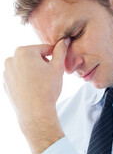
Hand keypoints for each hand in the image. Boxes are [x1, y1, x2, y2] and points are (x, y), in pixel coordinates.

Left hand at [3, 38, 69, 153]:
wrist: (35, 112)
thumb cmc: (47, 89)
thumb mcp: (58, 67)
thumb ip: (61, 51)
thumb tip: (65, 40)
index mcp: (23, 51)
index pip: (44, 49)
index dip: (54, 56)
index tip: (58, 64)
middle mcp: (11, 59)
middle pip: (33, 57)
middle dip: (42, 64)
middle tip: (49, 76)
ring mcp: (6, 72)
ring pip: (25, 67)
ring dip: (34, 71)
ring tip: (41, 84)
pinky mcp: (5, 83)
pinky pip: (19, 77)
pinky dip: (26, 80)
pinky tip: (33, 89)